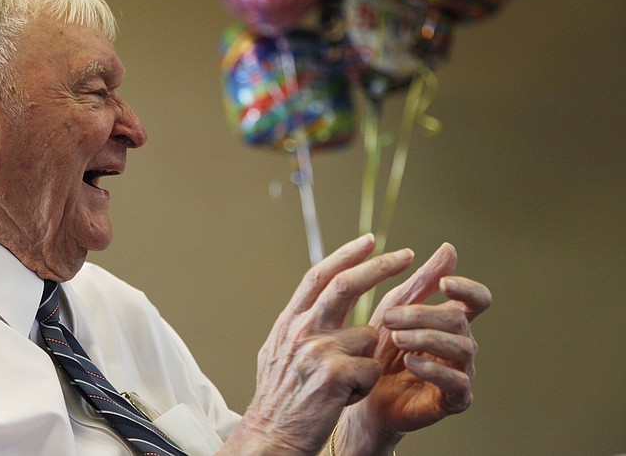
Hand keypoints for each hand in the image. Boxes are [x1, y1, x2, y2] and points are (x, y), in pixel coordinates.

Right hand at [221, 233, 414, 454]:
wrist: (271, 436)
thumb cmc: (280, 399)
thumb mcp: (280, 351)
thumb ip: (302, 325)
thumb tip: (321, 302)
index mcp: (290, 321)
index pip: (320, 276)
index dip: (346, 255)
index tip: (369, 241)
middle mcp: (301, 329)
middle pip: (346, 284)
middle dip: (380, 266)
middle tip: (406, 255)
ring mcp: (317, 349)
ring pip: (368, 337)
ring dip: (366, 361)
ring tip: (342, 385)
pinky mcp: (334, 374)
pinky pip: (371, 369)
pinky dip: (364, 385)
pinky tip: (342, 398)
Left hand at [338, 243, 491, 452]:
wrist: (363, 393)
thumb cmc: (381, 348)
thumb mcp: (396, 308)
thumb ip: (422, 282)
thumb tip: (450, 249)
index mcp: (452, 320)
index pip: (477, 299)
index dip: (467, 289)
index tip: (444, 283)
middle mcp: (462, 344)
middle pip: (459, 319)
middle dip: (423, 314)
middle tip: (389, 318)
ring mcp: (461, 372)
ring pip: (461, 347)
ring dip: (427, 338)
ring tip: (397, 338)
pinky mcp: (453, 400)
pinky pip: (456, 383)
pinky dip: (434, 370)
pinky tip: (411, 363)